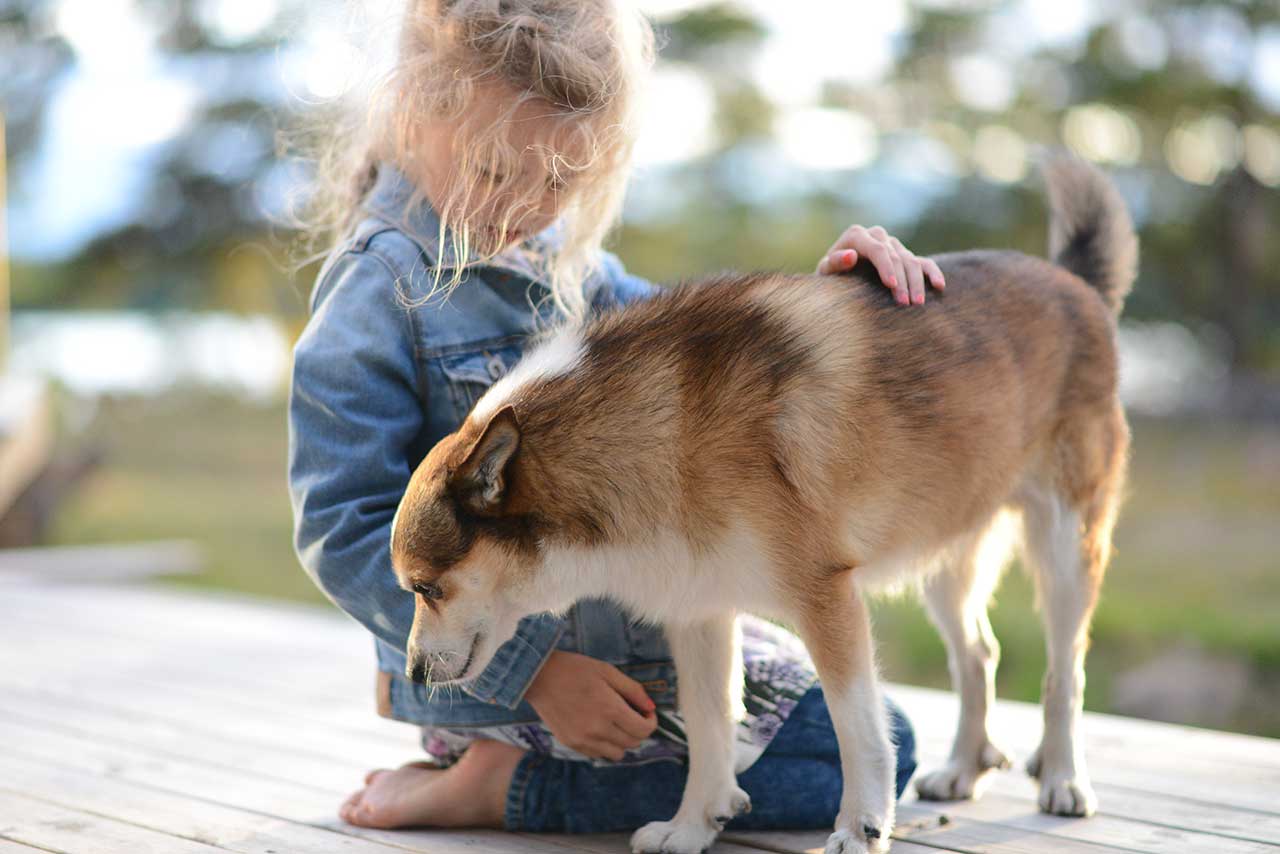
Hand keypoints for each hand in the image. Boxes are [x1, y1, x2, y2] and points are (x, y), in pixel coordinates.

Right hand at [525, 650, 657, 759]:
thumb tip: (651, 706)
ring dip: (623, 741)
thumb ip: (632, 689)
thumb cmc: (574, 669)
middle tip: (633, 714)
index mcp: (610, 709)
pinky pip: (598, 754)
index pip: (643, 730)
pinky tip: (599, 728)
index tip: (646, 712)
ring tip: (616, 723)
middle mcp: (598, 729)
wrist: (538, 676)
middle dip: (639, 730)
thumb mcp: (607, 671)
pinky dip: (605, 745)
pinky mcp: (571, 744)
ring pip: (617, 754)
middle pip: (633, 743)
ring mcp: (583, 740)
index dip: (651, 721)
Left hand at [816, 224, 945, 305]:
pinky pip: (923, 262)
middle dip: (902, 281)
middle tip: (904, 304)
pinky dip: (932, 273)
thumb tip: (851, 255)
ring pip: (911, 260)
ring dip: (916, 282)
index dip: (886, 267)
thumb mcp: (825, 273)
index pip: (877, 249)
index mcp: (857, 235)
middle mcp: (877, 236)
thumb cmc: (828, 278)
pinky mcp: (904, 256)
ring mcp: (892, 245)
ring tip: (917, 304)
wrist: (835, 279)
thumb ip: (834, 263)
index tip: (891, 286)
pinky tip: (939, 286)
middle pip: (896, 256)